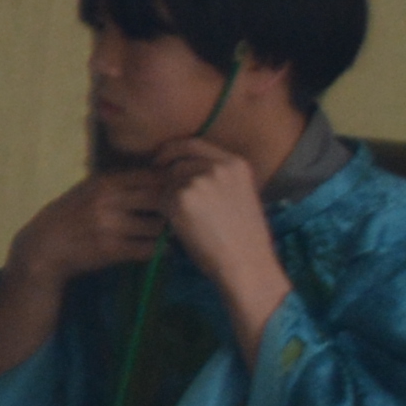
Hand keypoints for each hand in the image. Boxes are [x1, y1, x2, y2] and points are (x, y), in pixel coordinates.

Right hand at [5, 163, 174, 291]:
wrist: (43, 246)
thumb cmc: (68, 216)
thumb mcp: (87, 190)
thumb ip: (117, 183)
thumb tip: (159, 176)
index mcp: (104, 182)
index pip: (152, 176)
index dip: (171, 184)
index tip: (176, 193)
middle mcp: (108, 201)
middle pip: (161, 198)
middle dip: (174, 207)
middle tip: (179, 215)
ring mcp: (110, 226)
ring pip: (158, 226)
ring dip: (167, 232)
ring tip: (170, 234)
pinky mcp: (112, 250)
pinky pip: (149, 249)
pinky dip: (159, 251)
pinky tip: (161, 251)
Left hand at [140, 137, 292, 336]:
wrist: (246, 262)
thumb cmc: (245, 237)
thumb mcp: (241, 195)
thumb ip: (217, 178)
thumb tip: (183, 169)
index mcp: (235, 164)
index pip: (193, 144)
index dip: (173, 151)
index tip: (161, 161)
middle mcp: (217, 167)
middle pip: (176, 162)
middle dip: (168, 178)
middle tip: (169, 197)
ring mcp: (198, 181)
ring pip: (166, 182)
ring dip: (167, 197)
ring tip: (185, 218)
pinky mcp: (180, 199)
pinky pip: (160, 199)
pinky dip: (163, 211)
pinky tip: (179, 226)